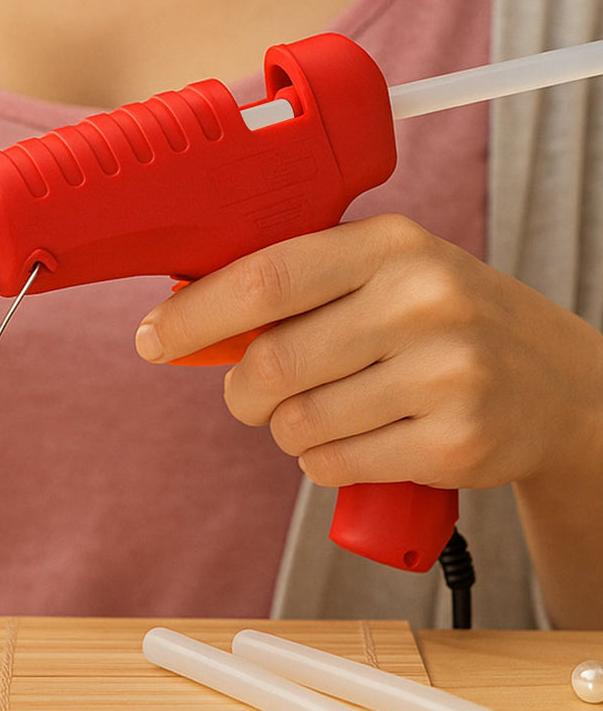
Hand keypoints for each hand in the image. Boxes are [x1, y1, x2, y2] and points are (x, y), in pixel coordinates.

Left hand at [136, 214, 602, 491]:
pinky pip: (332, 465)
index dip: (195, 312)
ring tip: (327, 411)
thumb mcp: (381, 277)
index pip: (267, 275)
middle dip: (240, 391)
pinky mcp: (455, 442)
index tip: (153, 336)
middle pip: (271, 362)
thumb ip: (295, 289)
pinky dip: (322, 462)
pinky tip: (359, 439)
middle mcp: (423, 300)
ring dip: (288, 429)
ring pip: (296, 423)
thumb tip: (187, 325)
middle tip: (250, 394)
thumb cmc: (443, 322)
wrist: (556, 383)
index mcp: (390, 244)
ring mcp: (446, 372)